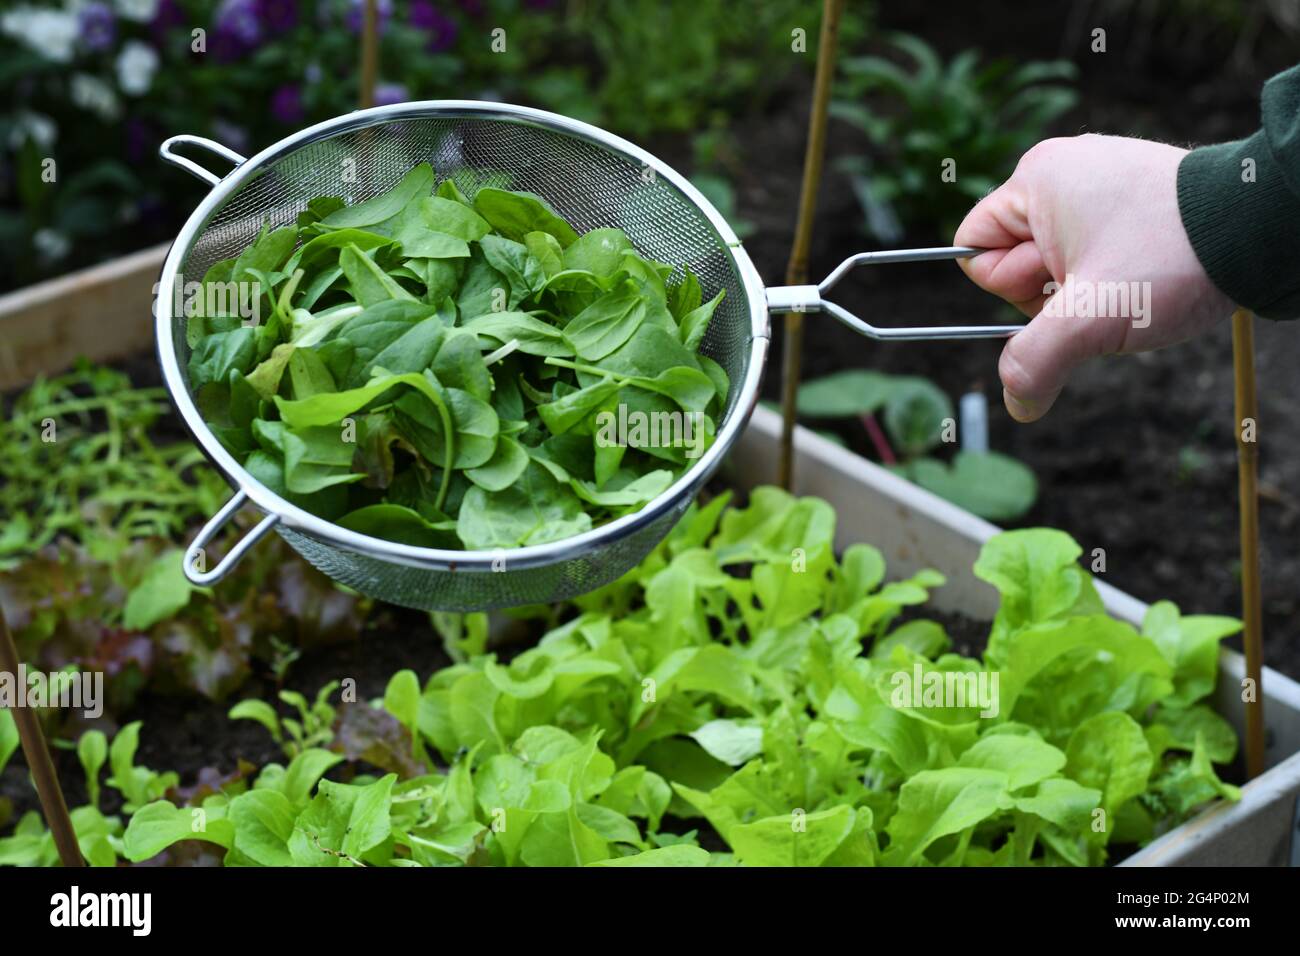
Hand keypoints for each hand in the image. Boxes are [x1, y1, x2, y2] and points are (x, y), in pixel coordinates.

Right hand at [955, 134, 1234, 421]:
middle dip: (1052, 292)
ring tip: (1132, 281)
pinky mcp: (1130, 197)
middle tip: (1105, 287)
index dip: (1011, 287)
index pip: (975, 252)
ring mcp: (1099, 181)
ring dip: (1085, 290)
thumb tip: (1016, 406)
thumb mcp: (1092, 319)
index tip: (1063, 285)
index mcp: (1035, 180)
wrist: (1265, 226)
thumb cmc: (1172, 257)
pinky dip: (1112, 276)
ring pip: (1057, 263)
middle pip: (1015, 260)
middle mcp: (1061, 171)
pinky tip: (1146, 274)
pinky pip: (1092, 252)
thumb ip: (1036, 362)